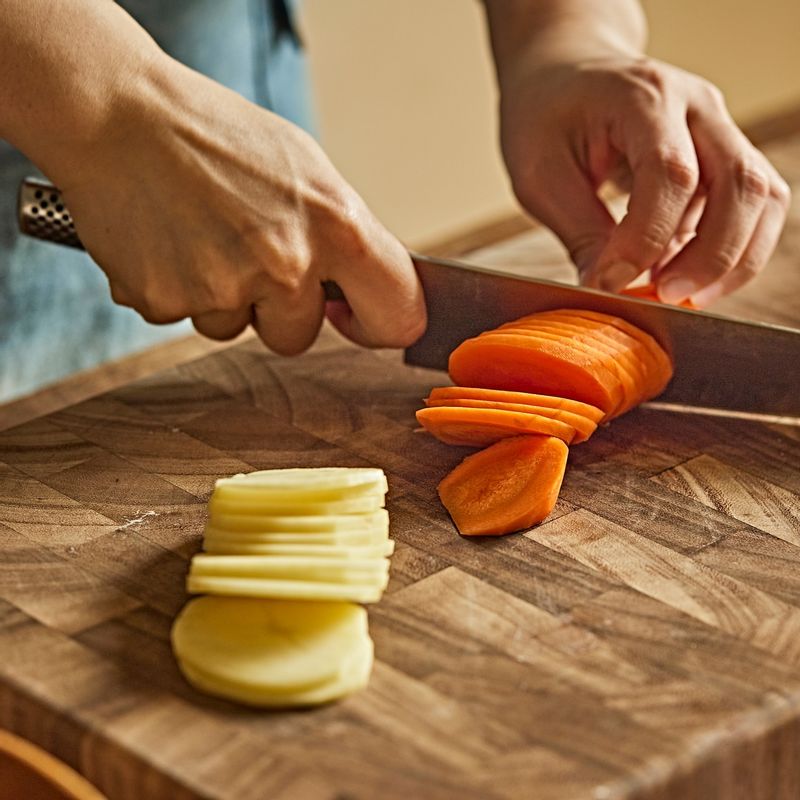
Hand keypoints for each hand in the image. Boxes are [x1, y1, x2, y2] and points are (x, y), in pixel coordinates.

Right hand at [57, 58, 425, 353]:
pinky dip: (179, 290)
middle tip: (248, 250)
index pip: (398, 314)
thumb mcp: (307, 171)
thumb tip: (364, 291)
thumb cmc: (218, 136)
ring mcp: (224, 289)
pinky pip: (186, 318)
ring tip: (201, 234)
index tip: (353, 315)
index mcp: (338, 227)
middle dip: (278, 309)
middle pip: (298, 337)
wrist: (116, 115)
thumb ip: (343, 239)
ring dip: (224, 298)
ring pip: (236, 329)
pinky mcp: (166, 301)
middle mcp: (287, 265)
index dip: (380, 323)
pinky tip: (169, 242)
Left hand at [498, 55, 790, 306]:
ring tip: (681, 294)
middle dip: (709, 256)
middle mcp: (696, 106)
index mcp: (644, 97)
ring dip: (731, 258)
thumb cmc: (545, 118)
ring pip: (761, 197)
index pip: (670, 173)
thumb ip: (579, 231)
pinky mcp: (721, 157)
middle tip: (665, 297)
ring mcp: (718, 129)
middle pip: (739, 183)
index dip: (645, 239)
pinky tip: (684, 272)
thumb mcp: (540, 174)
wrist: (564, 76)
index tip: (611, 280)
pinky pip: (752, 207)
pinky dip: (729, 249)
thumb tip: (609, 289)